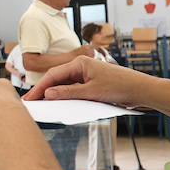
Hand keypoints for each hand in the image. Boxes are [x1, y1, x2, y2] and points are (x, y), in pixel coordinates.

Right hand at [24, 55, 152, 105]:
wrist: (140, 89)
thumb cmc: (119, 86)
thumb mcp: (91, 92)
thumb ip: (68, 93)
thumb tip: (48, 94)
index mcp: (79, 63)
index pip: (53, 75)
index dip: (39, 88)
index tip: (30, 98)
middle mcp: (81, 66)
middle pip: (56, 79)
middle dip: (43, 91)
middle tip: (30, 103)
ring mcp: (85, 74)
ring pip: (63, 84)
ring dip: (53, 94)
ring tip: (42, 105)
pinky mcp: (90, 82)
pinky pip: (72, 88)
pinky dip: (64, 96)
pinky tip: (58, 103)